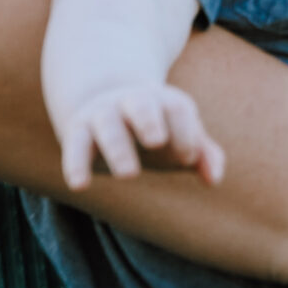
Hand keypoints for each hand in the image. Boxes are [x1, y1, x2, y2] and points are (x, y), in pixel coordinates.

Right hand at [55, 82, 223, 189]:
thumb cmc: (155, 128)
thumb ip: (203, 154)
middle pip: (140, 106)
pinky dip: (75, 164)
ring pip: (108, 125)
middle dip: (149, 120)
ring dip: (117, 147)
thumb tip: (213, 179)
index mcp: (163, 102)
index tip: (188, 158)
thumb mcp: (180, 137)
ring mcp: (102, 115)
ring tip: (130, 174)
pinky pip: (75, 146)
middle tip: (156, 141)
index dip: (185, 131)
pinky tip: (79, 185)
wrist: (104, 102)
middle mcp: (131, 103)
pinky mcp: (78, 133)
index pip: (176, 109)